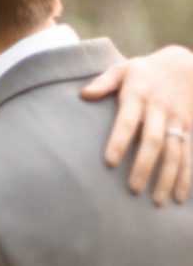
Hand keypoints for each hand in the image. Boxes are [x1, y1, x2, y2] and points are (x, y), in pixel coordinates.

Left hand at [81, 45, 192, 205]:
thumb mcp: (122, 69)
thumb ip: (103, 82)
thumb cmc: (144, 70)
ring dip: (168, 178)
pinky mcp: (190, 128)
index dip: (119, 141)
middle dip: (144, 166)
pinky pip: (189, 154)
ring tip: (157, 201)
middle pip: (153, 141)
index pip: (127, 121)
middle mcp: (159, 110)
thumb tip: (83, 94)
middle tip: (133, 190)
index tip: (109, 162)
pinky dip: (186, 177)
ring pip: (175, 152)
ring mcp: (177, 120)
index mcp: (138, 96)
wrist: (187, 64)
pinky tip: (179, 197)